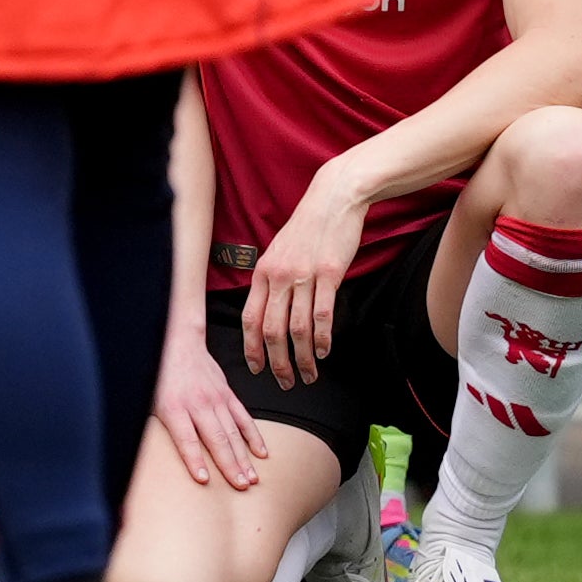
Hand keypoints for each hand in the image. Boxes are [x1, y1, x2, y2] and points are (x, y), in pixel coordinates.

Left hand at [155, 331, 263, 492]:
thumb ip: (150, 424)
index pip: (186, 439)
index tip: (205, 480)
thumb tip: (142, 448)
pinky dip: (254, 436)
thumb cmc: (158, 373)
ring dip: (243, 457)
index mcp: (173, 406)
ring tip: (251, 478)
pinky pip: (243, 418)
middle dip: (229, 465)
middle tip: (240, 486)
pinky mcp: (227, 394)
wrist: (177, 342)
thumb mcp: (146, 398)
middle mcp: (197, 404)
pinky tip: (261, 453)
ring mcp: (216, 399)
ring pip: (233, 433)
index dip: (195, 461)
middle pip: (216, 439)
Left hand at [242, 176, 366, 389]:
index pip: (250, 317)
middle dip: (276, 361)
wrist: (332, 200)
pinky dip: (323, 338)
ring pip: (298, 328)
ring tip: (309, 374)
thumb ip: (272, 278)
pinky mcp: (329, 274)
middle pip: (271, 329)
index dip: (251, 347)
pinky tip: (324, 351)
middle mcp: (278, 276)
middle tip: (284, 382)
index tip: (256, 368)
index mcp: (262, 272)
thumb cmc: (306, 227)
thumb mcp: (278, 251)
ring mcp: (303, 275)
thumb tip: (268, 307)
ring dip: (302, 357)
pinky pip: (323, 314)